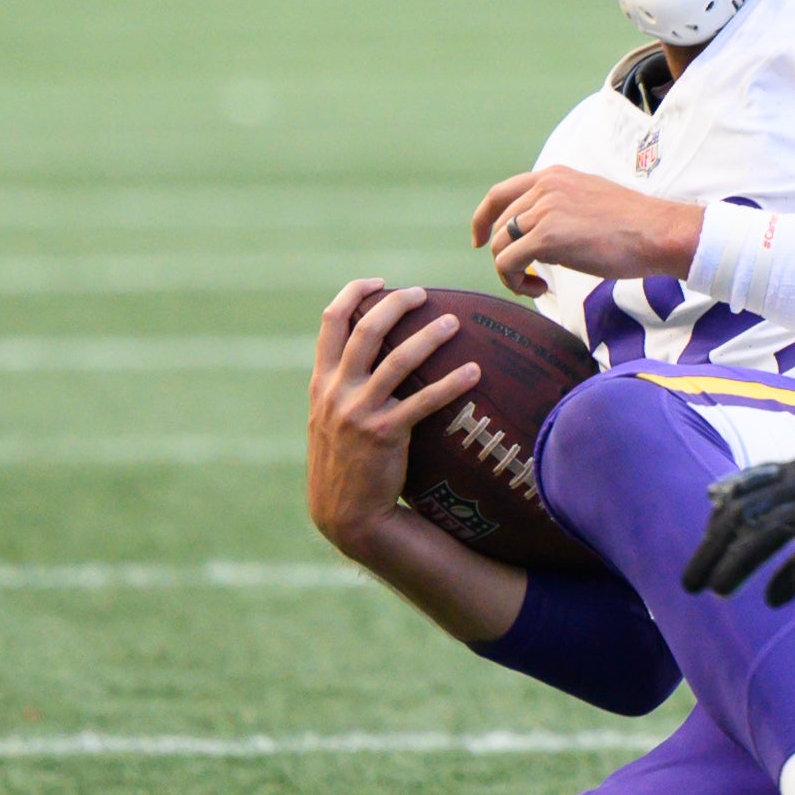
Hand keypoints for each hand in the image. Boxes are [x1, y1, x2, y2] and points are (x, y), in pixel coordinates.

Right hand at [305, 278, 475, 556]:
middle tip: (422, 294)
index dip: (353, 295)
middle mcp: (335, 391)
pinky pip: (423, 402)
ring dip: (428, 337)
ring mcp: (358, 412)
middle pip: (365, 331)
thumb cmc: (343, 460)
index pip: (331, 323)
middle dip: (394, 305)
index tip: (378, 282)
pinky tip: (474, 371)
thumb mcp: (326, 417)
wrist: (344, 512)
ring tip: (453, 322)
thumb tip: (363, 349)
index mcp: (320, 382)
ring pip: (396, 360)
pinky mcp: (384, 434)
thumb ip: (339, 384)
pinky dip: (450, 383)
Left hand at [471, 168, 696, 297]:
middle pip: (497, 225)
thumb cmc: (634, 224)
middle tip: (524, 277)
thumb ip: (562, 206)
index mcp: (553, 176)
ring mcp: (544, 210)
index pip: (501, 193)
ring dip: (510, 272)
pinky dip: (514, 282)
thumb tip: (541, 233)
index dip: (482, 218)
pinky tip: (539, 289)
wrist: (657, 232)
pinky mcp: (546, 237)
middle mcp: (544, 188)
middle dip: (503, 255)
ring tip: (534, 286)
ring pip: (499, 246)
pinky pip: (507, 263)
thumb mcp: (590, 199)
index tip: (479, 240)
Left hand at [682, 433, 794, 605]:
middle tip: (690, 585)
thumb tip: (715, 493)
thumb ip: (773, 479)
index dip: (717, 523)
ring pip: (774, 530)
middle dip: (714, 549)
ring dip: (741, 562)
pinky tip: (773, 599)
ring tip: (719, 592)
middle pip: (749, 513)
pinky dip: (792, 574)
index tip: (704, 551)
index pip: (744, 492)